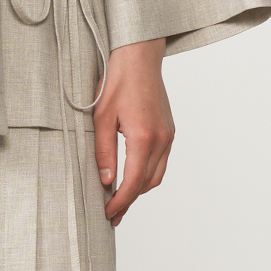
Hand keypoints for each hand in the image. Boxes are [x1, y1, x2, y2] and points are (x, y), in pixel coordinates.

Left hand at [93, 37, 172, 225]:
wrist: (139, 57)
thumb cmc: (117, 82)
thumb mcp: (101, 118)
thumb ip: (103, 152)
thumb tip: (106, 181)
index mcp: (143, 138)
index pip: (132, 183)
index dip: (120, 202)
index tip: (107, 214)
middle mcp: (161, 140)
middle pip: (147, 184)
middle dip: (129, 201)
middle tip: (111, 214)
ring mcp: (168, 135)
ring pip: (157, 175)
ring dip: (139, 189)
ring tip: (120, 200)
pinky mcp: (169, 130)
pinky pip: (161, 162)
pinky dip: (147, 174)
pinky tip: (132, 177)